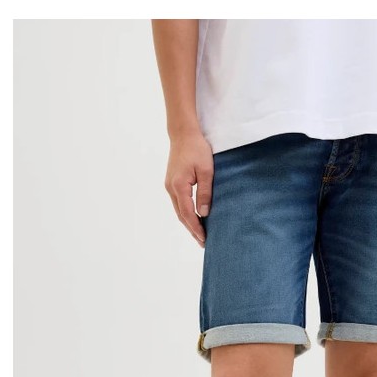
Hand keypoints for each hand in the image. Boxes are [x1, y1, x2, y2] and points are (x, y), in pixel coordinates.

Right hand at [164, 129, 213, 246]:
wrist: (183, 133)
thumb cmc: (197, 149)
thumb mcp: (206, 171)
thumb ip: (205, 193)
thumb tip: (204, 213)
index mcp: (179, 186)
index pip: (187, 214)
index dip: (196, 228)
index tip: (204, 239)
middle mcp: (171, 188)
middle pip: (181, 215)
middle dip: (192, 230)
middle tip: (203, 243)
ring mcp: (169, 185)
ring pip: (179, 210)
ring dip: (188, 223)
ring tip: (199, 234)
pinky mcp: (172, 182)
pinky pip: (178, 203)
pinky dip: (186, 213)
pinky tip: (194, 217)